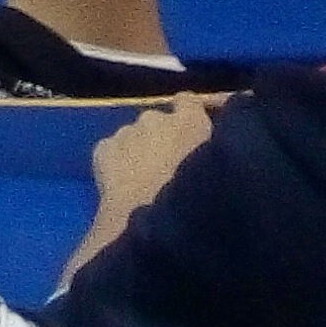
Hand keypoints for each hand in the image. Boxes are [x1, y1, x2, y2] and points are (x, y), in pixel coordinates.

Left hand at [65, 93, 226, 281]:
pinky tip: (127, 187)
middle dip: (166, 139)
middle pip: (160, 121)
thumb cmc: (197, 204)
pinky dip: (119, 162)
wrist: (150, 225)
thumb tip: (217, 154)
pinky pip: (114, 150)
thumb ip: (218, 154)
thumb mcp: (223, 177)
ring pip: (135, 136)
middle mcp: (154, 118)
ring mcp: (124, 132)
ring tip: (150, 183)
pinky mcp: (102, 149)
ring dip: (143, 151)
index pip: (189, 101)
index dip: (192, 115)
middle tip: (175, 170)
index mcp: (189, 122)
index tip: (198, 134)